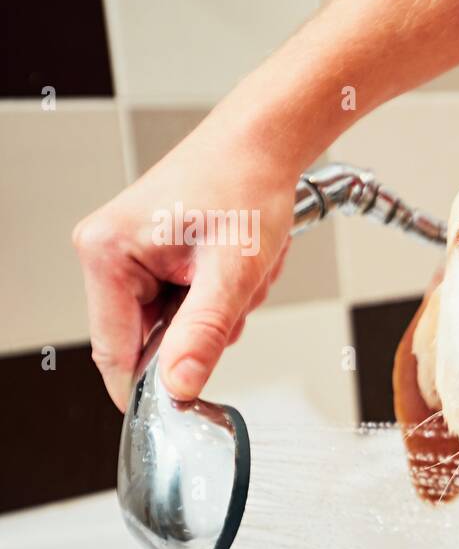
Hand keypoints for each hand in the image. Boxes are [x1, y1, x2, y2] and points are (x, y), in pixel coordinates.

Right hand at [72, 121, 295, 408]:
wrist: (263, 143)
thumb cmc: (247, 184)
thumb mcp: (234, 270)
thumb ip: (204, 332)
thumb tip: (179, 387)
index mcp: (106, 254)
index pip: (114, 353)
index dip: (152, 387)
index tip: (189, 405)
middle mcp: (105, 253)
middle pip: (149, 340)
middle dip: (203, 329)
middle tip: (237, 292)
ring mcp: (126, 253)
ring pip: (173, 324)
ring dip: (217, 310)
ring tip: (240, 268)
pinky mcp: (149, 254)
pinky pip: (183, 302)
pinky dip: (218, 294)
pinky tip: (233, 264)